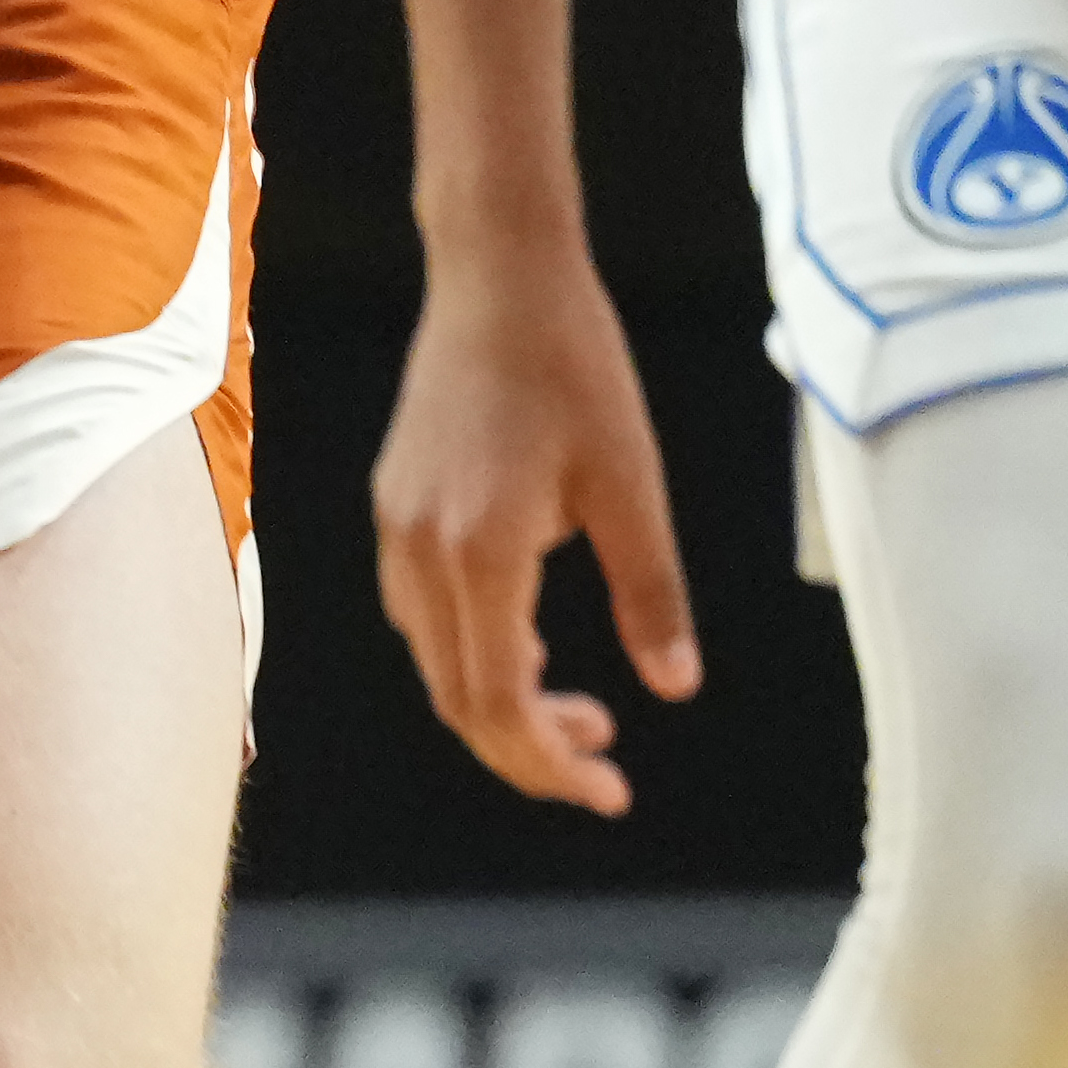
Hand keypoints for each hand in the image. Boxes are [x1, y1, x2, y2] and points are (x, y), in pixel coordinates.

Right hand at [372, 240, 704, 814]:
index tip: (607, 790)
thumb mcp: (632, 483)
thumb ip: (650, 591)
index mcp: (481, 551)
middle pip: (457, 701)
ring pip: (435, 663)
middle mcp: (421, 552)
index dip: (549, 763)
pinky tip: (527, 644)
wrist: (496, 277)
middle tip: (604, 764)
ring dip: (501, 704)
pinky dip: (473, 655)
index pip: (498, 701)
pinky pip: (422, 617)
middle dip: (529, 751)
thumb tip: (674, 685)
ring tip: (580, 707)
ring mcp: (397, 531)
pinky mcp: (394, 510)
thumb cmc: (574, 366)